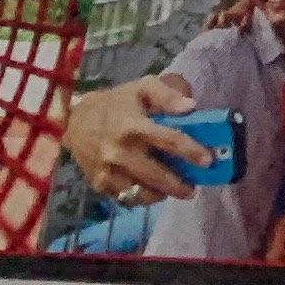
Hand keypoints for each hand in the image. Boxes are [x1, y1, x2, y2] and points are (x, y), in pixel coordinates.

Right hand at [63, 74, 203, 202]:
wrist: (76, 120)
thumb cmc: (117, 102)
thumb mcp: (143, 87)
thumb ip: (168, 95)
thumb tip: (191, 107)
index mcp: (133, 126)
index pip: (168, 141)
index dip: (190, 151)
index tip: (208, 161)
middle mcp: (119, 151)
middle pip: (155, 174)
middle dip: (178, 185)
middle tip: (193, 189)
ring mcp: (107, 170)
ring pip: (138, 191)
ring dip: (160, 194)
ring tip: (175, 191)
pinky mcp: (98, 182)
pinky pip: (123, 197)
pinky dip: (140, 198)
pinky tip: (153, 193)